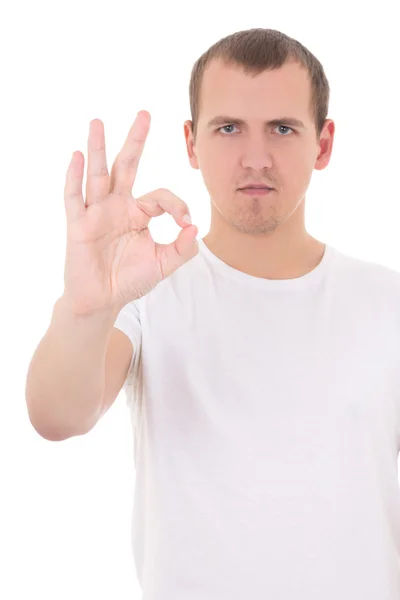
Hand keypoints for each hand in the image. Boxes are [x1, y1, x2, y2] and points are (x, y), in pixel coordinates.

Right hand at [62, 111, 197, 316]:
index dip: (177, 205)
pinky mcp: (78, 224)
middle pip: (126, 167)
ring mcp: (97, 213)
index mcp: (139, 213)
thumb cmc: (131, 280)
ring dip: (97, 148)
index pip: (161, 195)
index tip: (186, 223)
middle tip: (144, 113)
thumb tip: (195, 227)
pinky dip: (74, 177)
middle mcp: (118, 206)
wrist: (103, 300)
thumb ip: (183, 248)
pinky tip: (76, 156)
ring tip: (97, 122)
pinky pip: (75, 198)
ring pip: (98, 174)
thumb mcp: (163, 264)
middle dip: (135, 141)